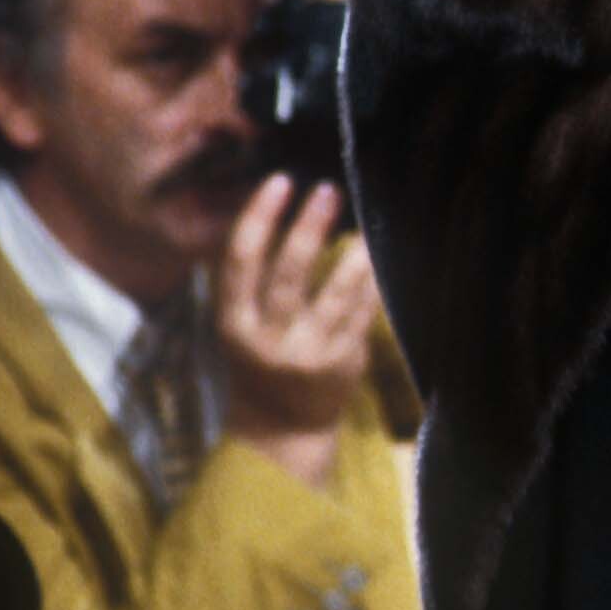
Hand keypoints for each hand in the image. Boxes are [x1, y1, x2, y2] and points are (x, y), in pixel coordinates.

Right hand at [215, 176, 378, 491]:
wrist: (280, 429)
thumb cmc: (259, 360)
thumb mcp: (239, 324)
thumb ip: (253, 279)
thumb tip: (279, 208)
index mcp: (232, 322)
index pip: (240, 261)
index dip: (259, 217)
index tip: (280, 181)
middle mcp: (266, 338)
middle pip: (288, 274)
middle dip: (308, 227)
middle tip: (327, 190)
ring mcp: (305, 353)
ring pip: (333, 295)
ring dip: (352, 256)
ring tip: (365, 227)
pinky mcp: (340, 364)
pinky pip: (360, 315)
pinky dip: (370, 285)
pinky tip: (378, 259)